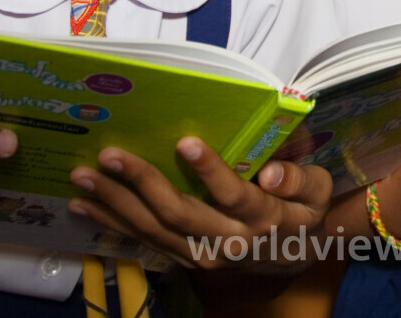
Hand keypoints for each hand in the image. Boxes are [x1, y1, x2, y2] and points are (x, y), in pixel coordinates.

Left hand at [66, 139, 331, 274]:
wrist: (294, 257)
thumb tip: (271, 174)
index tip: (185, 141)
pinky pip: (143, 242)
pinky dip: (111, 223)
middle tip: (109, 155)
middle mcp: (228, 242)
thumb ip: (299, 179)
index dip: (211, 171)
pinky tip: (83, 204)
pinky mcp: (183, 259)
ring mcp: (201, 256)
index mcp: (264, 219)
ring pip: (153, 231)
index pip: (235, 196)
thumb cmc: (303, 210)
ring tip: (82, 177)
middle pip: (179, 215)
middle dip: (141, 183)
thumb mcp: (318, 191)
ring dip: (114, 203)